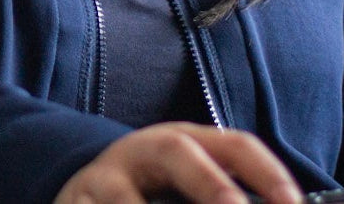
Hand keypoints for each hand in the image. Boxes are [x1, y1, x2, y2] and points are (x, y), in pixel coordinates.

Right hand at [52, 124, 302, 203]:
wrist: (84, 189)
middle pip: (179, 152)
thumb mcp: (188, 186)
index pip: (235, 145)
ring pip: (126, 196)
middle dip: (211, 185)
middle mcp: (146, 151)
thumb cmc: (153, 193)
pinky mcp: (76, 202)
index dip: (267, 173)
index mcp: (185, 144)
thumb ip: (222, 195)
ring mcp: (106, 177)